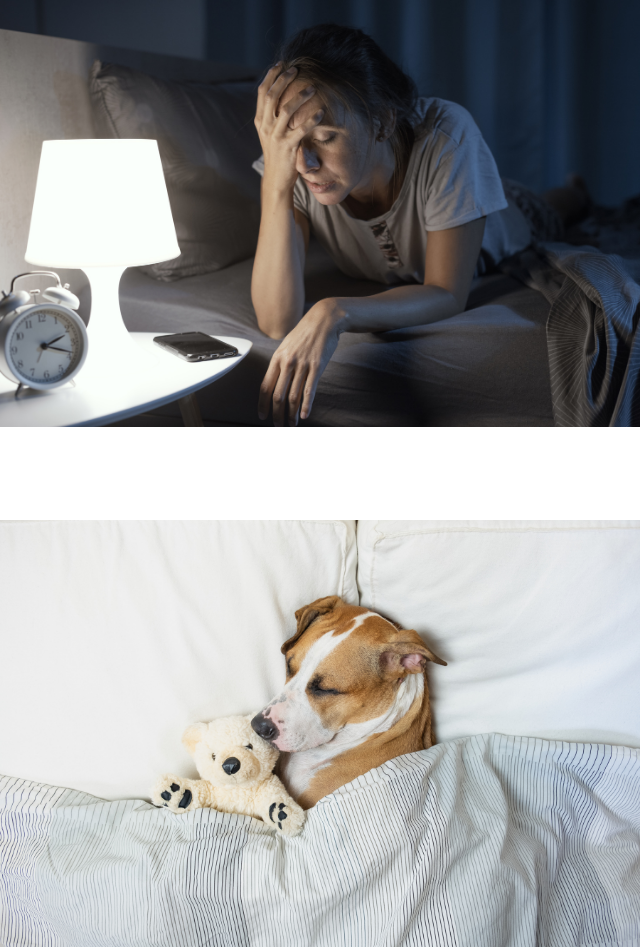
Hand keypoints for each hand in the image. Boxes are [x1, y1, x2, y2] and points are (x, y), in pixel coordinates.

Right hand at [255, 63, 323, 194]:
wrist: (276, 179)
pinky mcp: (287, 147)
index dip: (271, 76)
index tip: (281, 64)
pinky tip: (321, 112)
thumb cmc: (277, 153)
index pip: (262, 92)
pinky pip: (301, 130)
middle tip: (297, 70)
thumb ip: (272, 116)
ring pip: (286, 109)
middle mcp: (265, 126)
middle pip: (272, 96)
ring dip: (300, 96)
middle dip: (284, 80)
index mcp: (260, 120)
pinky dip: (311, 119)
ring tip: (312, 88)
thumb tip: (280, 95)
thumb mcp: (269, 133)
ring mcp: (275, 137)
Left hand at [258, 299, 343, 425]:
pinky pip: (309, 390)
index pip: (265, 386)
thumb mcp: (286, 346)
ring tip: (292, 424)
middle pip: (277, 395)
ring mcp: (302, 365)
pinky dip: (306, 405)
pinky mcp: (317, 367)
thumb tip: (275, 382)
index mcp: (277, 358)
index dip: (262, 404)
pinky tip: (305, 415)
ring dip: (291, 414)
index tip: (262, 415)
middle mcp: (288, 363)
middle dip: (276, 414)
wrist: (323, 320)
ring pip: (293, 396)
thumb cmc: (305, 334)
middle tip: (278, 425)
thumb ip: (280, 363)